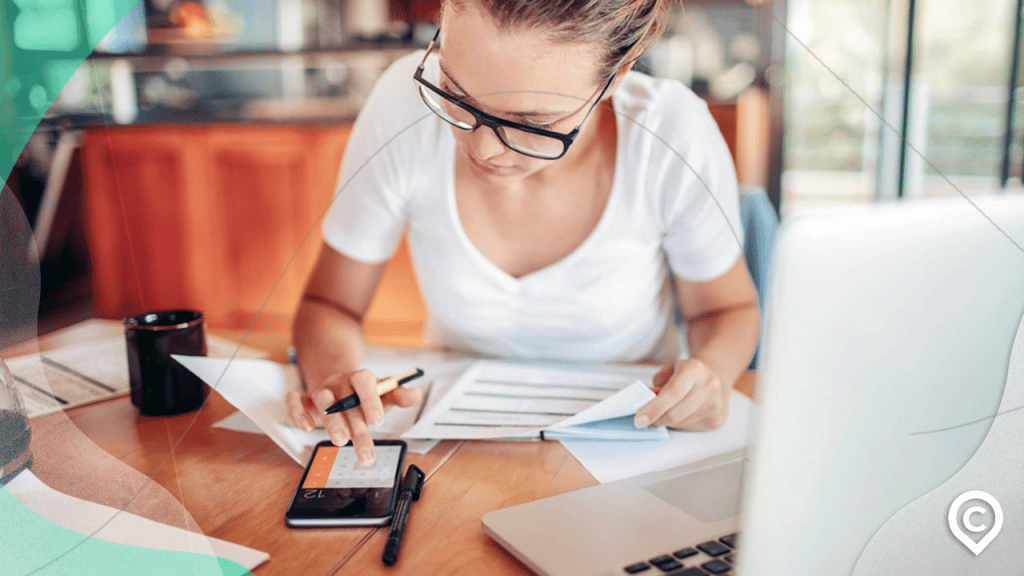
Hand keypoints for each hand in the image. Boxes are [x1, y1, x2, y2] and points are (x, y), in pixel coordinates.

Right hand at [285, 369, 422, 465]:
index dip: (370, 400)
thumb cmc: (365, 394)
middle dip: (357, 428)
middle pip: (346, 400)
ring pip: (322, 401)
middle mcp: (339, 382)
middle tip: (366, 453)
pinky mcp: (304, 400)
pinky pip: (294, 401)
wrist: (341, 385)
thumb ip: (399, 395)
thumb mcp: (384, 394)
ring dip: (331, 422)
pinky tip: (306, 428)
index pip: (364, 381)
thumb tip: (416, 394)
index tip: (378, 421)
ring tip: (341, 441)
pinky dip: (297, 412)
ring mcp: (321, 390)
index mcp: (360, 378)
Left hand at [633, 358, 729, 430]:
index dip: (654, 408)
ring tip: (664, 413)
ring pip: (682, 422)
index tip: (640, 419)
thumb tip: (644, 404)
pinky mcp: (718, 419)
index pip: (673, 392)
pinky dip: (680, 424)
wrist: (715, 377)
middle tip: (645, 420)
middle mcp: (709, 385)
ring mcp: (716, 404)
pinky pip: (691, 427)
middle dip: (657, 419)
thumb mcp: (669, 371)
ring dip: (668, 422)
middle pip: (676, 412)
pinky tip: (681, 414)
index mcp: (695, 369)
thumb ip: (656, 386)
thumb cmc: (687, 375)